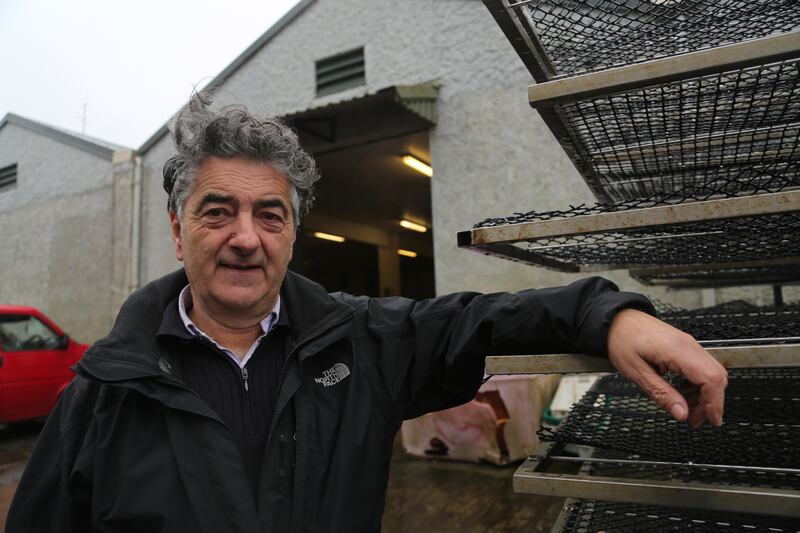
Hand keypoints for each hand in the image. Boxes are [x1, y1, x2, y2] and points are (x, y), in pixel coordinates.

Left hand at [606, 309, 727, 426]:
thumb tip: (681, 414)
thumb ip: (661, 394)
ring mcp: (688, 344)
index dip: (715, 403)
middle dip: (710, 402)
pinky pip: (701, 367)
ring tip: (686, 408)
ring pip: (711, 372)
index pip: (711, 379)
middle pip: (716, 377)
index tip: (711, 420)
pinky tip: (682, 392)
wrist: (616, 320)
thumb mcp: (636, 372)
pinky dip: (697, 383)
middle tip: (694, 419)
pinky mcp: (684, 345)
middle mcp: (688, 345)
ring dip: (703, 394)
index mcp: (678, 350)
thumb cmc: (622, 340)